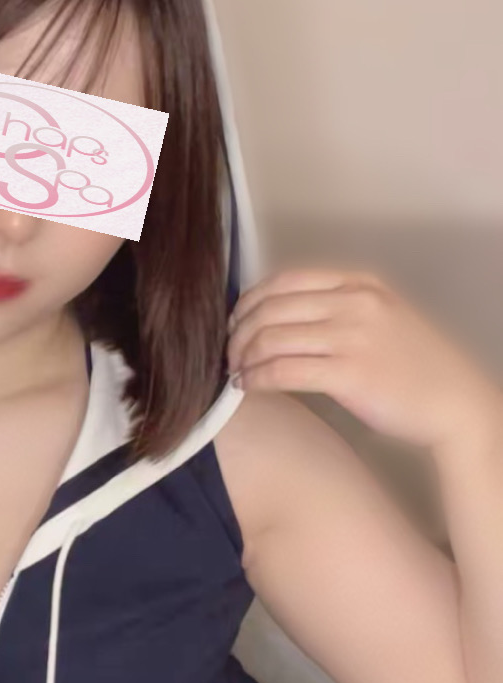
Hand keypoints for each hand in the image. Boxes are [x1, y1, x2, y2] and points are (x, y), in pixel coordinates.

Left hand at [226, 265, 501, 450]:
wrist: (454, 402)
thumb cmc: (415, 366)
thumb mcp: (382, 315)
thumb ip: (338, 308)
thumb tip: (278, 319)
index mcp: (358, 283)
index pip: (284, 280)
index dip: (249, 302)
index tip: (235, 323)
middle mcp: (353, 302)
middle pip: (270, 309)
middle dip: (239, 333)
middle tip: (229, 353)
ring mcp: (351, 336)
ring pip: (272, 339)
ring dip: (243, 358)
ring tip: (236, 373)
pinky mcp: (349, 374)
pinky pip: (284, 371)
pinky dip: (257, 379)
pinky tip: (249, 387)